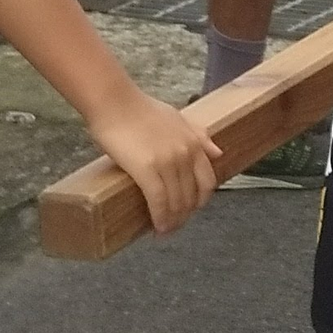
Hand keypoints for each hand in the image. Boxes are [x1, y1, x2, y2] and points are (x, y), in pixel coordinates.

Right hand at [89, 87, 222, 233]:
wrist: (114, 101)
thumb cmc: (140, 108)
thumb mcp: (178, 118)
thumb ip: (199, 135)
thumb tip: (217, 152)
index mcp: (194, 143)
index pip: (207, 182)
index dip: (200, 201)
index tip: (190, 210)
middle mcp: (186, 154)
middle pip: (192, 196)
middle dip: (185, 215)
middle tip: (174, 226)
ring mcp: (168, 162)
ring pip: (176, 202)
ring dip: (172, 221)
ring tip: (165, 230)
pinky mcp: (146, 170)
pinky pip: (158, 201)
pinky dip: (160, 218)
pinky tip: (157, 227)